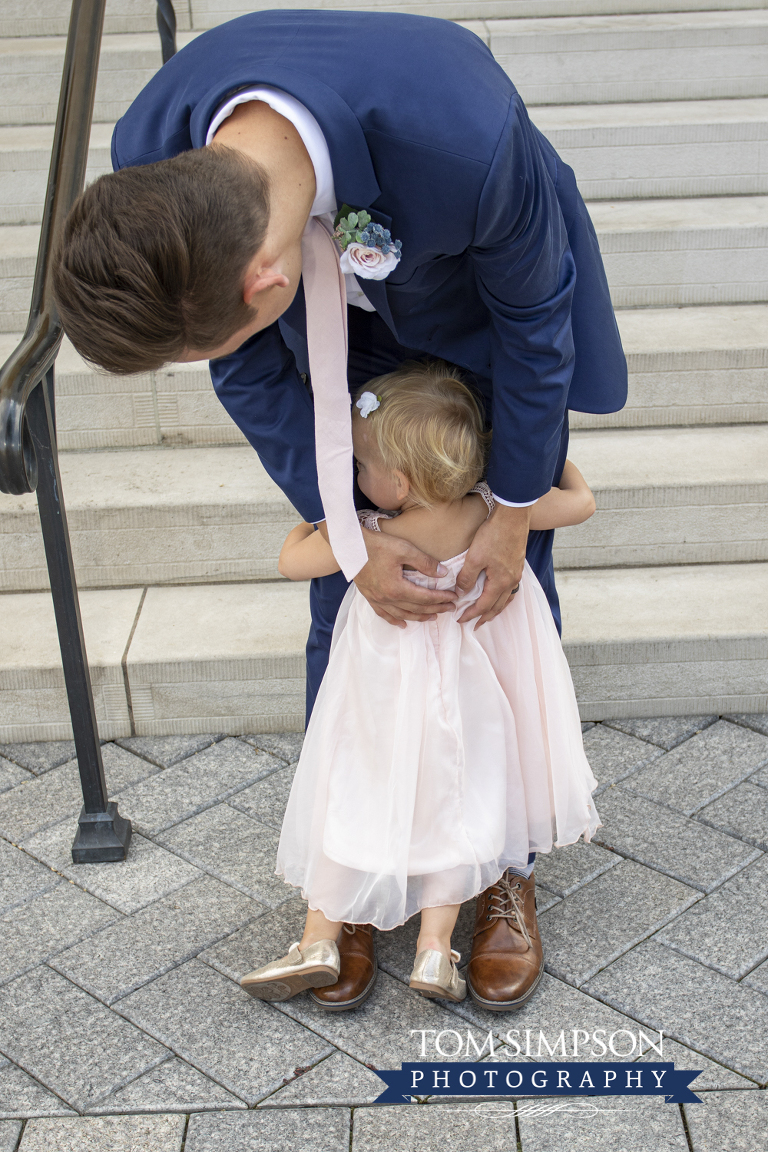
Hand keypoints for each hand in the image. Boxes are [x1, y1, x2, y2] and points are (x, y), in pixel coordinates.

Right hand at [354, 529, 456, 627]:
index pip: (425, 597)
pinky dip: (395, 620)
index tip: (454, 598)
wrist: (350, 545)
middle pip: (416, 608)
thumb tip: (443, 574)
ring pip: (402, 614)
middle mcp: (387, 598)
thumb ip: (425, 562)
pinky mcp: (369, 597)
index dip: (441, 599)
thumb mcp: (404, 549)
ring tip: (433, 616)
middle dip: (436, 609)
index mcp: (397, 588)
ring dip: (419, 617)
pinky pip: (384, 614)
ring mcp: (377, 599)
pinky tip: (403, 624)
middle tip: (450, 608)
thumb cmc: (377, 545)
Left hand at [456, 503, 530, 627]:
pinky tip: (498, 593)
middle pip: (497, 606)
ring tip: (487, 614)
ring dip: (495, 608)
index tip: (459, 619)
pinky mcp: (517, 564)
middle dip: (484, 617)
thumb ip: (467, 578)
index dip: (471, 614)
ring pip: (506, 598)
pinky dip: (503, 596)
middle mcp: (511, 581)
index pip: (483, 605)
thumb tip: (460, 593)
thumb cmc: (493, 535)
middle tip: (474, 625)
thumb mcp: (475, 558)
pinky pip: (510, 588)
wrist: (513, 515)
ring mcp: (516, 573)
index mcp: (500, 582)